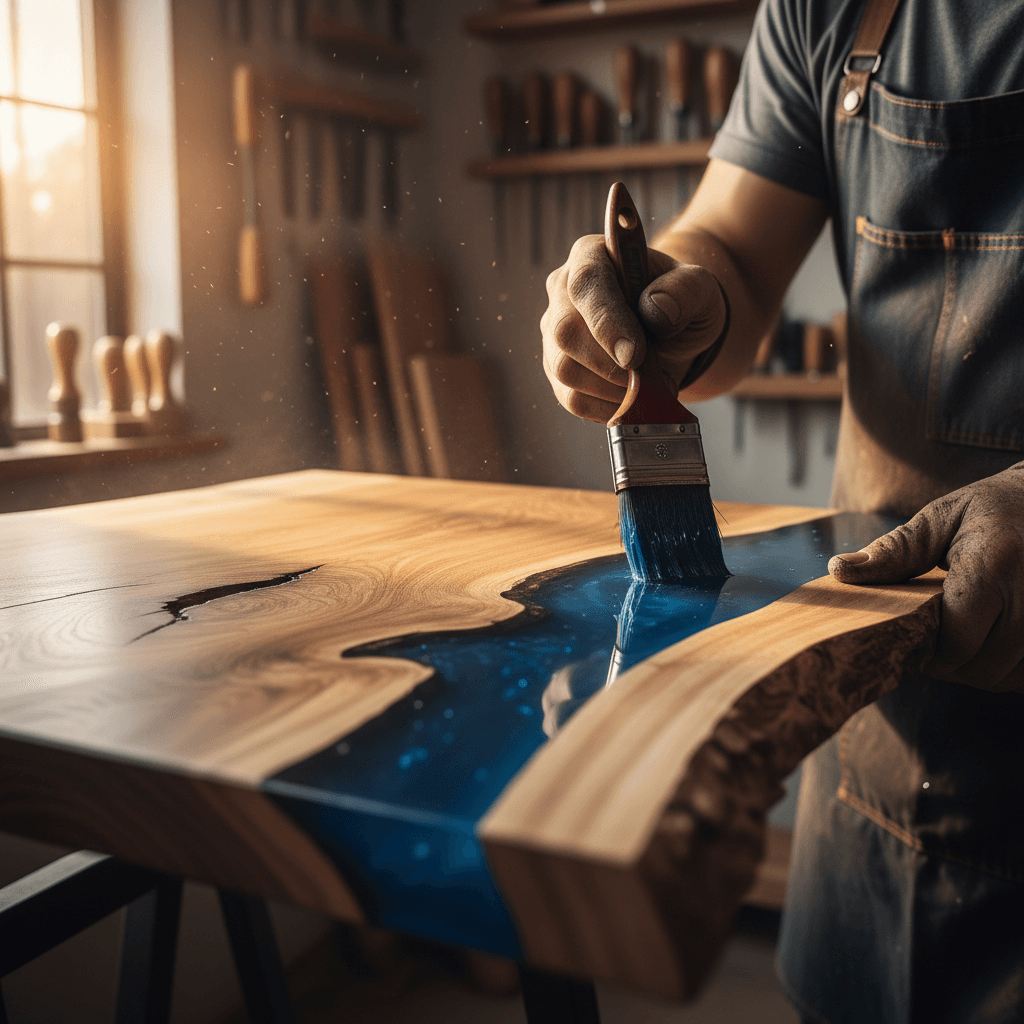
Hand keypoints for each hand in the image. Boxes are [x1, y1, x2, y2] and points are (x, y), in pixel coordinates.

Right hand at [540, 235, 728, 422]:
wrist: (675, 335)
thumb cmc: (683, 303)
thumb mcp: (700, 288)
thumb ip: (684, 290)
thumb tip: (656, 309)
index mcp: (592, 257)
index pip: (586, 285)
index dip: (606, 323)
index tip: (634, 355)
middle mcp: (563, 292)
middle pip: (565, 333)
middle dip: (610, 364)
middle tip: (649, 375)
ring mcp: (554, 333)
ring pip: (565, 370)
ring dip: (613, 388)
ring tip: (648, 384)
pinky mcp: (558, 368)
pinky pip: (572, 398)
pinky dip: (608, 406)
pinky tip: (633, 398)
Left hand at [828, 463, 1023, 691]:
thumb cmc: (994, 509)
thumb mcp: (940, 519)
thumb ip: (895, 551)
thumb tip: (840, 570)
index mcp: (995, 565)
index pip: (956, 640)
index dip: (927, 653)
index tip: (907, 645)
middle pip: (982, 666)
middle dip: (948, 666)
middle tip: (928, 646)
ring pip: (1006, 676)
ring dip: (978, 670)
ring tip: (959, 641)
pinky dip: (1006, 669)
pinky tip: (989, 644)